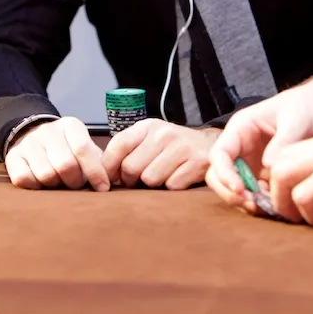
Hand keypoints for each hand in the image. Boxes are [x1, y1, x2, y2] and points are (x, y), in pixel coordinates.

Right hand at [5, 117, 109, 190]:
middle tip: (76, 184)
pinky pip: (24, 179)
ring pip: (45, 174)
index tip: (103, 188)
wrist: (32, 135)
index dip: (95, 172)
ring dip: (55, 185)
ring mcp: (28, 143)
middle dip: (75, 181)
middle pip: (65, 165)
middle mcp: (48, 131)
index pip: (83, 149)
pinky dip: (35, 186)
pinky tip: (41, 184)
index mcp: (70, 126)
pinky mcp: (13, 157)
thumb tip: (111, 181)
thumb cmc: (66, 148)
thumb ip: (97, 160)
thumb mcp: (83, 146)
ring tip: (59, 182)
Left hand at [101, 119, 220, 189]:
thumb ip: (127, 149)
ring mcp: (181, 148)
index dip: (108, 166)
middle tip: (138, 181)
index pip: (118, 145)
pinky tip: (176, 178)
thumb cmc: (172, 145)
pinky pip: (171, 186)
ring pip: (150, 179)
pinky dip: (171, 187)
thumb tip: (104, 174)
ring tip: (160, 177)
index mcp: (148, 126)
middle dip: (131, 179)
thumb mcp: (150, 138)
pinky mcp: (196, 163)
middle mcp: (164, 134)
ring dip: (152, 185)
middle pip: (131, 167)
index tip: (110, 178)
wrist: (208, 144)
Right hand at [205, 78, 312, 208]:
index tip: (240, 189)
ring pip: (234, 188)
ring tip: (267, 207)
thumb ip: (282, 141)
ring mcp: (251, 163)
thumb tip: (268, 165)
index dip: (224, 173)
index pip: (219, 154)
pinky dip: (260, 204)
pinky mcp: (264, 176)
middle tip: (253, 204)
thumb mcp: (296, 119)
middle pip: (218, 175)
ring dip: (245, 201)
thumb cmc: (305, 107)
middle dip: (230, 193)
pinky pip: (254, 194)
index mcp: (241, 128)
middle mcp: (241, 147)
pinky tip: (276, 204)